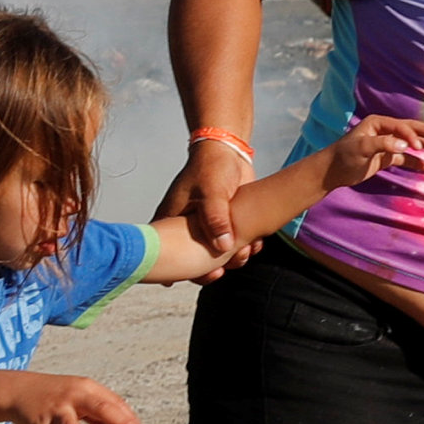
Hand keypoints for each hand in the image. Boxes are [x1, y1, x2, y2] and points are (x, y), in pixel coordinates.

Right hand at [5, 374, 143, 423]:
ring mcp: (55, 411)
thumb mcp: (78, 402)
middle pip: (100, 408)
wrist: (18, 389)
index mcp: (86, 389)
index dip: (128, 418)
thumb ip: (98, 418)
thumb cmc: (56, 396)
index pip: (113, 403)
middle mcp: (72, 397)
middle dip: (120, 422)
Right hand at [158, 139, 246, 262]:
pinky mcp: (226, 227)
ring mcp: (208, 229)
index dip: (182, 271)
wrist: (229, 151)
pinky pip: (235, 245)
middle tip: (226, 266)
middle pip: (196, 262)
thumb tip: (222, 247)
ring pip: (219, 256)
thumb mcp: (211, 192)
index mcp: (172, 222)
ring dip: (234, 258)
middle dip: (214, 267)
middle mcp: (187, 230)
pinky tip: (255, 243)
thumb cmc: (210, 167)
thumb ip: (215, 219)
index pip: (168, 255)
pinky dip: (246, 247)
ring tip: (246, 249)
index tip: (203, 273)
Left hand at [319, 114, 423, 191]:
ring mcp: (387, 144)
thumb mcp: (361, 148)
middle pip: (411, 130)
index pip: (401, 127)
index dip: (412, 135)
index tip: (418, 146)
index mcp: (378, 123)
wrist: (333, 171)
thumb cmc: (344, 155)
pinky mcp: (386, 157)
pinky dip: (417, 161)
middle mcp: (385, 131)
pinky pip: (406, 158)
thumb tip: (405, 146)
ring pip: (411, 144)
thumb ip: (382, 145)